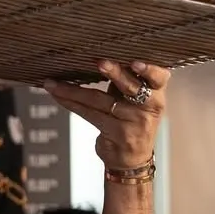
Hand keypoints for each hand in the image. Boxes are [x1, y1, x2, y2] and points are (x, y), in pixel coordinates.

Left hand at [45, 61, 168, 170]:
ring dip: (73, 90)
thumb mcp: (134, 98)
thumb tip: (96, 54)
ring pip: (100, 100)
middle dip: (114, 73)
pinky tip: (57, 94)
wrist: (131, 159)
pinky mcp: (117, 133)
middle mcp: (149, 106)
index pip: (159, 77)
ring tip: (54, 82)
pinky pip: (89, 114)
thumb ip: (125, 79)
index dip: (150, 69)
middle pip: (130, 87)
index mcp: (156, 92)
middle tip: (99, 62)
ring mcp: (134, 122)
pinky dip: (70, 102)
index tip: (135, 62)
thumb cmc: (130, 119)